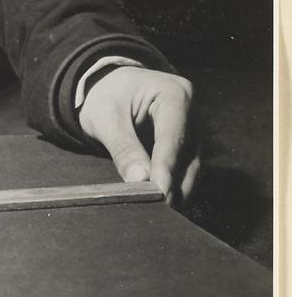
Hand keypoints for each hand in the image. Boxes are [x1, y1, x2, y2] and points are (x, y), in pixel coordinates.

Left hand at [79, 66, 198, 207]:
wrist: (107, 86)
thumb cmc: (105, 96)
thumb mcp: (106, 120)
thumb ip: (123, 149)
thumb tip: (139, 180)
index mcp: (174, 94)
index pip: (173, 137)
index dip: (166, 167)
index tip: (160, 192)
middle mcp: (190, 110)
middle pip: (188, 154)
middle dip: (174, 183)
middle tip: (158, 209)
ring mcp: (191, 128)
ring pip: (191, 165)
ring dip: (178, 189)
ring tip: (160, 211)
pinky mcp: (185, 143)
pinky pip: (185, 168)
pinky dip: (175, 185)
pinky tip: (163, 202)